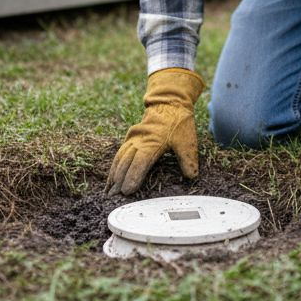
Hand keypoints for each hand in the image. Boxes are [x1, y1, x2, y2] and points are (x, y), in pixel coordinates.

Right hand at [107, 68, 204, 194]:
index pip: (141, 161)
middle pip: (126, 161)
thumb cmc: (178, 124)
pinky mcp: (130, 138)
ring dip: (114, 174)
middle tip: (114, 196)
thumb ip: (188, 159)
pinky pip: (119, 153)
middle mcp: (139, 140)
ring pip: (120, 157)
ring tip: (108, 190)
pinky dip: (114, 166)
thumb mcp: (187, 141)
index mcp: (153, 142)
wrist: (169, 105)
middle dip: (119, 179)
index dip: (133, 176)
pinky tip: (111, 178)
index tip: (127, 190)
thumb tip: (191, 176)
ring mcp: (133, 138)